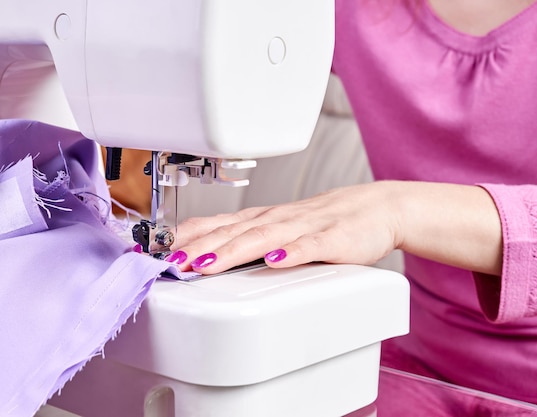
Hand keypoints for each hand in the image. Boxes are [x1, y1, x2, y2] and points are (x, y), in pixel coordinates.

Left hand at [170, 180, 502, 276]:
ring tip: (205, 265)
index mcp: (265, 219)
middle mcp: (279, 220)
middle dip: (200, 247)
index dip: (190, 237)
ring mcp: (306, 228)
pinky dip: (292, 253)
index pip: (220, 224)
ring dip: (233, 250)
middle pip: (234, 232)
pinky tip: (275, 261)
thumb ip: (250, 239)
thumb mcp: (282, 227)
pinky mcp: (334, 240)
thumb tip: (209, 252)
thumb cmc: (327, 221)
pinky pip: (311, 248)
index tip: (159, 250)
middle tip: (170, 263)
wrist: (377, 208)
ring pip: (264, 238)